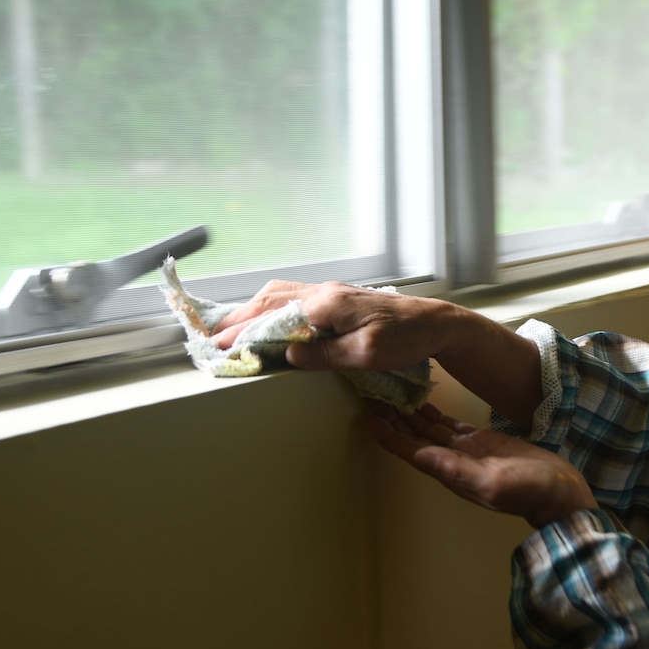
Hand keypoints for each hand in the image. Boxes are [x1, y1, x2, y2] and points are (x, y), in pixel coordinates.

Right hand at [211, 280, 460, 370]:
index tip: (219, 347)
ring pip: (279, 296)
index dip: (243, 332)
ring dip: (251, 311)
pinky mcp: (336, 299)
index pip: (273, 317)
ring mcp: (329, 293)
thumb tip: (289, 355)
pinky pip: (293, 299)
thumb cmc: (407, 337)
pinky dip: (269, 309)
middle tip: (211, 338)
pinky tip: (264, 320)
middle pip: (269, 300)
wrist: (436, 321)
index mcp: (327, 303)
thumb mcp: (367, 353)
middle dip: (237, 318)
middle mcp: (324, 292)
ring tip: (229, 329)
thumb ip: (326, 354)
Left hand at [364, 403, 595, 527]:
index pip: (409, 450)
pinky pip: (448, 425)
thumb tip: (423, 458)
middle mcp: (451, 461)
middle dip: (391, 418)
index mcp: (450, 470)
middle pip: (412, 437)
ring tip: (389, 392)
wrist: (561, 495)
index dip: (387, 434)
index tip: (367, 414)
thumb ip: (458, 471)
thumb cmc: (532, 491)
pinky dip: (433, 413)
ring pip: (427, 429)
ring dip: (407, 413)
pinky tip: (423, 401)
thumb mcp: (494, 482)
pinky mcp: (481, 442)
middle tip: (371, 393)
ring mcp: (465, 451)